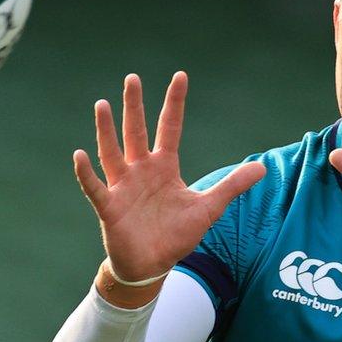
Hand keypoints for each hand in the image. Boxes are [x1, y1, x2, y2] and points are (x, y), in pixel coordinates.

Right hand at [74, 72, 265, 281]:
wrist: (153, 266)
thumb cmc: (176, 235)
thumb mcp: (208, 208)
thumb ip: (232, 186)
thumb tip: (262, 168)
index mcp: (164, 167)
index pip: (170, 128)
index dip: (175, 103)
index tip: (180, 76)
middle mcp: (141, 171)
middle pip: (137, 132)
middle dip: (135, 106)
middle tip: (133, 78)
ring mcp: (123, 187)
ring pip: (112, 153)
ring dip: (106, 130)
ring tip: (103, 104)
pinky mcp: (109, 207)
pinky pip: (95, 187)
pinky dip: (86, 173)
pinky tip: (79, 155)